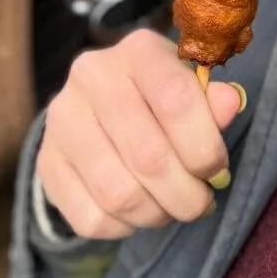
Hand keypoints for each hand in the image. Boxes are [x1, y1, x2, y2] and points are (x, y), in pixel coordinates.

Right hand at [38, 28, 244, 238]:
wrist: (101, 110)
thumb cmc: (162, 100)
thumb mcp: (194, 91)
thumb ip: (214, 101)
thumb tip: (230, 103)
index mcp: (138, 50)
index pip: (176, 101)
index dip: (205, 148)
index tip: (217, 171)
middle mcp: (92, 76)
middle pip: (149, 157)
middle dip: (186, 194)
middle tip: (200, 203)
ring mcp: (62, 120)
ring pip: (119, 194)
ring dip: (157, 214)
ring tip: (170, 207)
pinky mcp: (46, 162)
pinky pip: (91, 217)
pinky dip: (124, 227)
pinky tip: (136, 210)